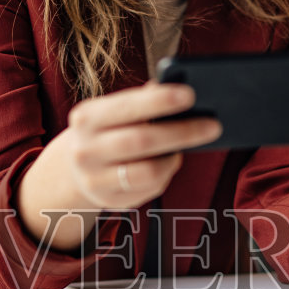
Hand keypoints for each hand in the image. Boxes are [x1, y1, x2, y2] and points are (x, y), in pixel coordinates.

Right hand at [16, 82, 221, 249]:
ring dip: (172, 158)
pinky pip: (150, 189)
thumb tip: (179, 87)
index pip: (127, 107)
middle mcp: (85, 149)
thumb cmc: (109, 130)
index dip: (160, 101)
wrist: (75, 168)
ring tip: (180, 150)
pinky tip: (164, 165)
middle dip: (182, 132)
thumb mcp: (115, 111)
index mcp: (87, 117)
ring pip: (149, 171)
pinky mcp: (109, 201)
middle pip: (143, 141)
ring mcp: (94, 179)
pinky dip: (165, 174)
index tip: (191, 94)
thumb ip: (143, 101)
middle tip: (213, 125)